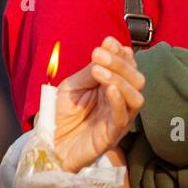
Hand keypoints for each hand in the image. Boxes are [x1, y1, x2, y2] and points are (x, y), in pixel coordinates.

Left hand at [53, 36, 145, 172]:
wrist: (51, 145)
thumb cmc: (63, 116)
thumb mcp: (72, 87)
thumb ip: (89, 71)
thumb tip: (105, 48)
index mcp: (114, 86)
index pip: (128, 66)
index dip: (121, 53)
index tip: (107, 42)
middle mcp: (122, 101)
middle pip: (136, 78)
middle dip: (120, 63)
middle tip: (99, 54)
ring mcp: (120, 118)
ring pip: (136, 96)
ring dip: (120, 79)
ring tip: (99, 70)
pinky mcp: (113, 134)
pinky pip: (123, 117)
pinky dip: (119, 101)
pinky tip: (110, 89)